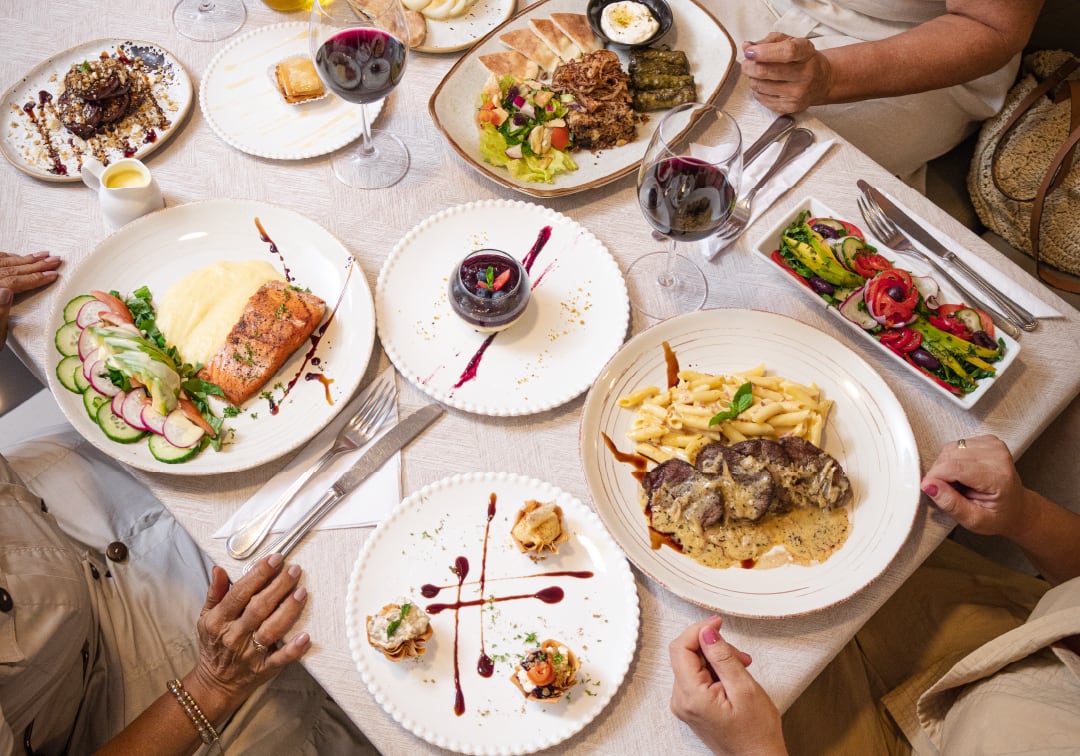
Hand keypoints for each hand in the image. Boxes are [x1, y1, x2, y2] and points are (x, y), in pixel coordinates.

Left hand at [0, 250, 61, 344]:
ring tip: (41, 257)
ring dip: (24, 260)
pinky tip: (16, 257)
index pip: (13, 282)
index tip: (51, 274)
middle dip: (34, 265)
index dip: (35, 278)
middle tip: (52, 260)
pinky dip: (6, 258)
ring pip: (2, 264)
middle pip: (9, 270)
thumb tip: (6, 292)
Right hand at [189, 554, 310, 708]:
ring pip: (271, 629)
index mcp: (219, 620)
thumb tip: (219, 569)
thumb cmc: (214, 644)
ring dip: (288, 611)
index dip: (258, 574)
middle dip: (278, 586)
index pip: (239, 593)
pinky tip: (305, 637)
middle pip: (258, 608)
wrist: (215, 683)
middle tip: (294, 570)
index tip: (274, 559)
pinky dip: (293, 649)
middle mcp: (235, 635)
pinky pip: (280, 659)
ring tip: (302, 592)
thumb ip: (215, 593)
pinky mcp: (264, 668)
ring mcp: (250, 653)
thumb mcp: (206, 618)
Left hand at [669, 616, 786, 755]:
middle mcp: (682, 701)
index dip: (698, 630)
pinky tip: (733, 678)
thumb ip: (722, 657)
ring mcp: (685, 705)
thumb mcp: (744, 688)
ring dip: (716, 659)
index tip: (717, 622)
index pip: (680, 648)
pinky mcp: (692, 706)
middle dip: (712, 647)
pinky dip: (715, 671)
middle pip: (686, 655)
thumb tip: (706, 631)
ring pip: (693, 664)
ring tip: (741, 668)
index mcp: (692, 696)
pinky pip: (697, 677)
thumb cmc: (756, 733)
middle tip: (739, 656)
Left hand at [741, 33, 831, 113]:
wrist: (822, 81)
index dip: (764, 52)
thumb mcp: (791, 42)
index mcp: (806, 53)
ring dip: (752, 78)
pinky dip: (757, 90)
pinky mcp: (790, 108)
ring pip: (760, 86)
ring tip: (757, 74)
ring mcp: (798, 93)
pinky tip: (765, 85)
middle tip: (746, 63)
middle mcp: (805, 74)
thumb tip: (747, 46)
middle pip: (766, 71)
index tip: (749, 52)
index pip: (786, 52)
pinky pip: (762, 99)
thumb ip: (768, 41)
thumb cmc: (802, 59)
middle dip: (749, 66)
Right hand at [920, 435, 1033, 537]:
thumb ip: (951, 504)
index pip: (954, 467)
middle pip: (949, 456)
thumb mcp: (974, 521)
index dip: (935, 477)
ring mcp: (994, 446)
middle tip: (951, 490)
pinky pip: (956, 445)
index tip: (929, 488)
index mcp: (997, 478)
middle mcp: (998, 457)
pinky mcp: (988, 440)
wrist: (1016, 507)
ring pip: (950, 449)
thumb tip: (929, 485)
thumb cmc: (998, 516)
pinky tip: (963, 471)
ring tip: (959, 481)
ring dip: (946, 465)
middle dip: (941, 473)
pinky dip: (953, 459)